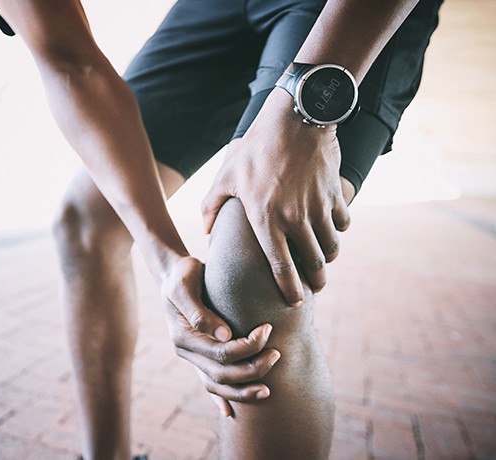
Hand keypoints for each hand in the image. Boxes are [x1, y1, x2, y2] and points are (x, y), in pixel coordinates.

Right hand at [160, 256, 280, 416]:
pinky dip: (220, 399)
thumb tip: (225, 335)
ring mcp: (191, 357)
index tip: (268, 329)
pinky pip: (208, 383)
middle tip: (277, 354)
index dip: (247, 347)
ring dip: (243, 390)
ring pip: (216, 385)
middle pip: (221, 374)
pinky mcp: (198, 356)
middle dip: (252, 369)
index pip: (221, 352)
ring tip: (269, 389)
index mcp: (183, 336)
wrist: (174, 273)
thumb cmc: (184, 274)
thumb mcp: (185, 283)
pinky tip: (231, 413)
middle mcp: (185, 351)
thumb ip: (200, 311)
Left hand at [201, 89, 350, 305]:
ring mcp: (319, 208)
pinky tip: (332, 228)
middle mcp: (295, 220)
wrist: (295, 118)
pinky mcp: (336, 194)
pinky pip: (344, 223)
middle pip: (314, 265)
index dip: (290, 290)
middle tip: (314, 285)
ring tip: (323, 259)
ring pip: (332, 248)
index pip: (281, 268)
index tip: (294, 301)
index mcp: (265, 220)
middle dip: (316, 281)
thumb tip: (206, 229)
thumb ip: (212, 205)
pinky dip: (339, 229)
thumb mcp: (226, 174)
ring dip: (329, 257)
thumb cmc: (255, 147)